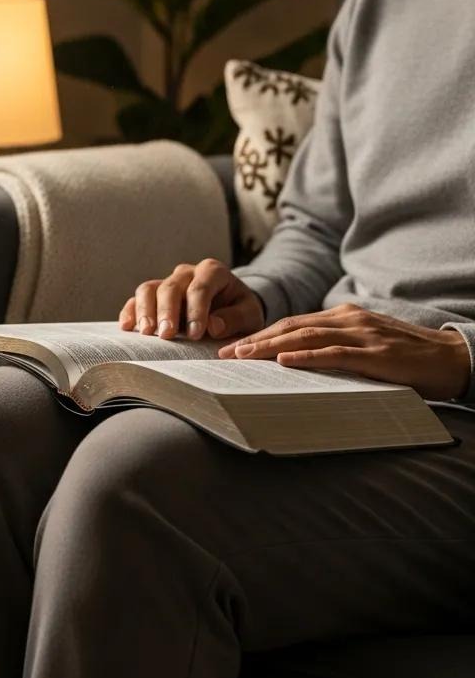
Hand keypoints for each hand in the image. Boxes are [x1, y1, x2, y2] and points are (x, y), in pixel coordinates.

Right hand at [119, 258, 265, 339]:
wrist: (230, 308)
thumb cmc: (240, 312)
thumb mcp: (250, 315)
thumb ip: (235, 318)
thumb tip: (214, 325)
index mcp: (212, 272)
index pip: (200, 288)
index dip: (196, 311)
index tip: (195, 334)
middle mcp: (187, 273)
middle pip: (170, 287)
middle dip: (167, 312)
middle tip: (166, 335)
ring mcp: (168, 282)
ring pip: (149, 289)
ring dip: (145, 310)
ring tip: (146, 332)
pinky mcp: (154, 294)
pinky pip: (137, 298)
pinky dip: (130, 310)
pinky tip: (127, 326)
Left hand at [216, 302, 471, 400]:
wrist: (453, 359)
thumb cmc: (407, 357)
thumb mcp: (365, 346)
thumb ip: (335, 348)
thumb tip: (297, 361)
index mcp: (343, 315)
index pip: (292, 323)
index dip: (261, 333)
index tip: (235, 345)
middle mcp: (348, 318)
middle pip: (291, 326)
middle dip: (255, 339)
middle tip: (226, 353)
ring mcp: (362, 334)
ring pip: (305, 336)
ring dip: (270, 346)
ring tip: (244, 356)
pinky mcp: (375, 354)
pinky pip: (334, 354)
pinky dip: (306, 356)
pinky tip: (284, 361)